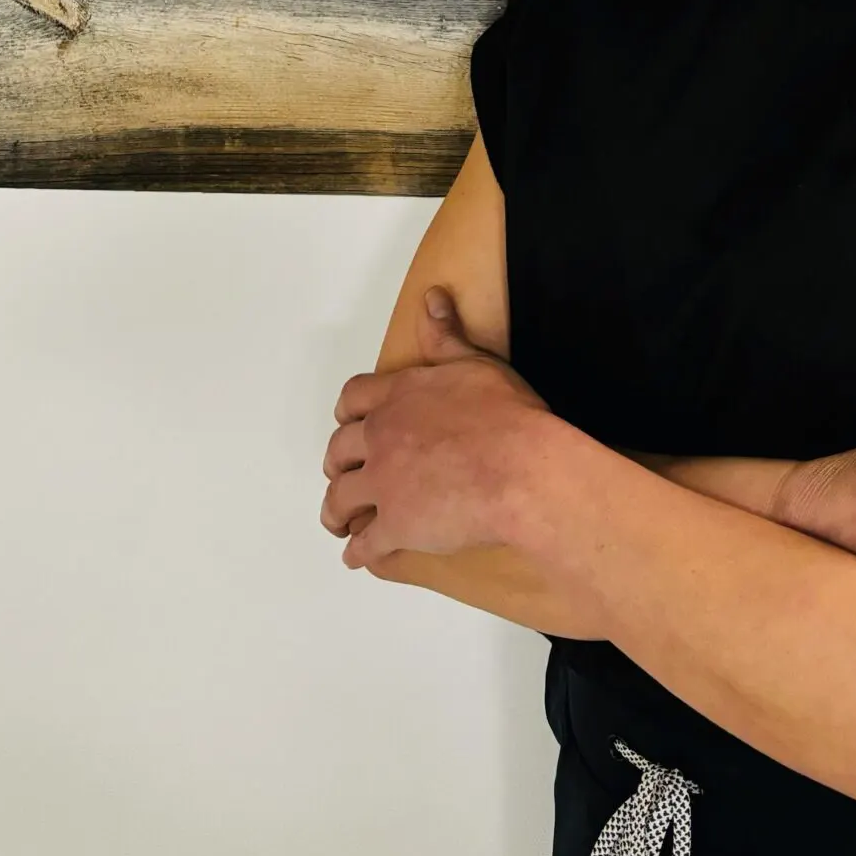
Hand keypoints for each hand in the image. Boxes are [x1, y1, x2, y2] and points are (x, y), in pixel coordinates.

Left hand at [321, 289, 558, 569]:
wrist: (519, 469)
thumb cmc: (506, 415)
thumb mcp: (476, 363)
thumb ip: (446, 335)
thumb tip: (431, 297)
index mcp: (398, 396)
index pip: (353, 399)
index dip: (348, 414)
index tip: (348, 424)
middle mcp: (380, 437)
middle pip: (339, 450)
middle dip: (337, 464)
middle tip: (342, 475)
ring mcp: (384, 484)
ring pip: (340, 499)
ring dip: (336, 512)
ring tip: (340, 523)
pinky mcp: (395, 527)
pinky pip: (365, 544)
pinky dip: (358, 552)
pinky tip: (358, 557)